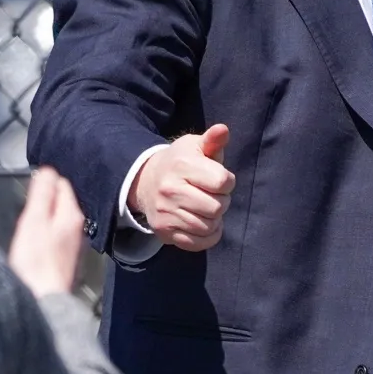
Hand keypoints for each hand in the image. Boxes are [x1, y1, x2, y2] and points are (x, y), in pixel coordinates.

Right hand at [7, 167, 86, 297]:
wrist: (43, 297)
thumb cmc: (36, 261)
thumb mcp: (35, 219)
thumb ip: (43, 193)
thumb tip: (48, 171)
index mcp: (72, 214)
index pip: (62, 183)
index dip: (44, 184)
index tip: (30, 195)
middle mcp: (77, 226)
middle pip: (60, 201)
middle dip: (44, 201)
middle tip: (28, 215)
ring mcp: (73, 241)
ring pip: (58, 218)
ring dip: (44, 218)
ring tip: (29, 230)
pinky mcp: (65, 255)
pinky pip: (55, 234)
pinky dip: (45, 233)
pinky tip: (34, 245)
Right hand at [130, 125, 234, 251]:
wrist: (146, 181)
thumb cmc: (179, 162)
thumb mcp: (194, 147)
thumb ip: (212, 140)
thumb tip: (223, 130)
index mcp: (181, 165)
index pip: (222, 182)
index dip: (227, 182)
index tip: (219, 179)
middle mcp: (170, 190)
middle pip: (216, 207)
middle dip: (222, 202)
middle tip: (213, 195)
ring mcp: (166, 213)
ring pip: (208, 226)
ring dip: (215, 219)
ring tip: (207, 208)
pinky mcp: (164, 232)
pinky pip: (198, 243)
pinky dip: (207, 236)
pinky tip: (204, 223)